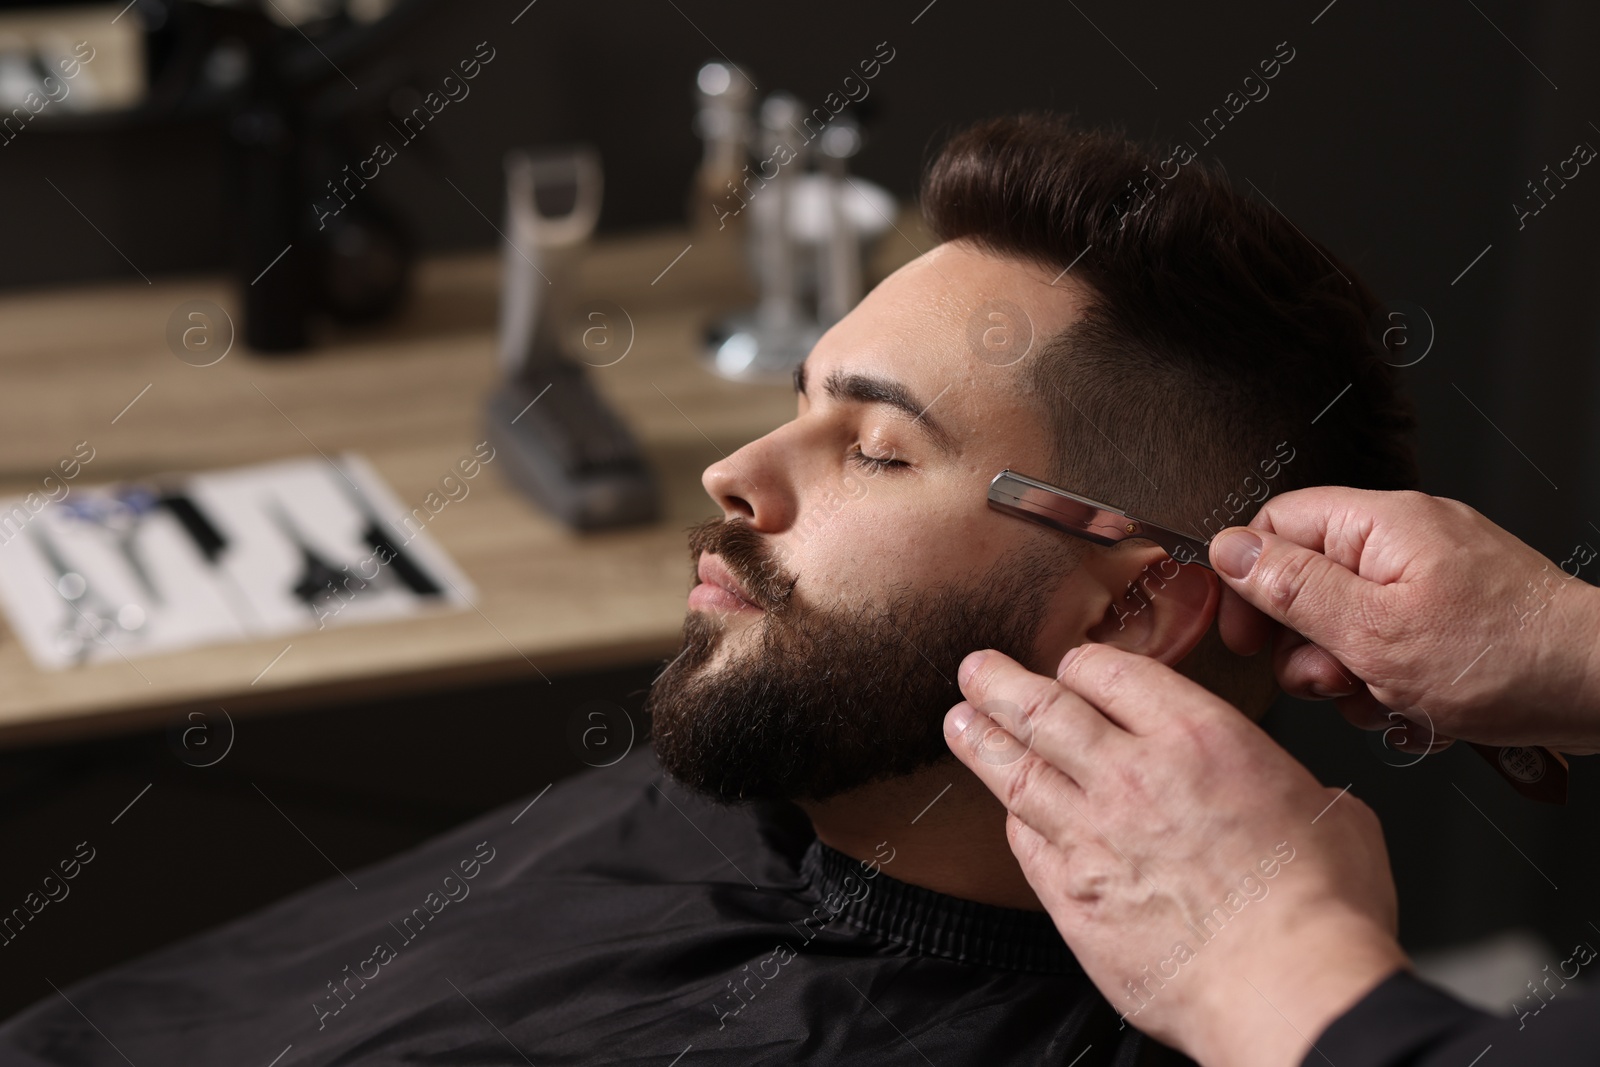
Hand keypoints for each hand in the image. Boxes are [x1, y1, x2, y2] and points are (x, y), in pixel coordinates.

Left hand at [945, 644, 1406, 1066]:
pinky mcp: (1072, 896)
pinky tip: (1005, 811)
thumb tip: (1288, 794)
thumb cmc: (1321, 906)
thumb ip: (1279, 784)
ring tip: (959, 722)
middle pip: (1041, 709)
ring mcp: (1092, 834)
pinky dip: (1012, 819)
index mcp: (1196, 735)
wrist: (1288, 988)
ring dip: (980, 741)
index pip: (1109, 671)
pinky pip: (1025, 844)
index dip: (1081, 663)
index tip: (1071, 666)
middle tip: (976, 669)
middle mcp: (1132, 774)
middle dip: (1000, 683)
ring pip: (1016, 772)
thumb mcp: (1325, 808)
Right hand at [1211, 487, 1599, 753]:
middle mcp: (1404, 539)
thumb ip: (1293, 589)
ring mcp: (1432, 577)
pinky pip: (1390, 642)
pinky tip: (1414, 707)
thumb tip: (1228, 552)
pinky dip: (1390, 681)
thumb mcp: (1373, 632)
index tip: (1247, 636)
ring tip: (1385, 700)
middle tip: (1331, 681)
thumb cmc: (1506, 657)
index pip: (1274, 526)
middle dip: (1308, 645)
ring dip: (1350, 674)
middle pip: (1308, 581)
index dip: (1249, 583)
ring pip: (1347, 623)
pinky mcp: (1455, 613)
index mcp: (1379, 524)